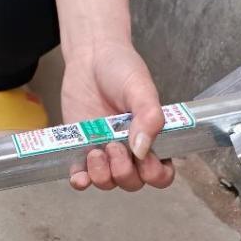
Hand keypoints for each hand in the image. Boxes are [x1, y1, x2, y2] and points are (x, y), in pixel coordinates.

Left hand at [51, 0, 174, 192]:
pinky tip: (79, 176)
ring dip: (103, 174)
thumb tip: (142, 150)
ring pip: (108, 183)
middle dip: (125, 171)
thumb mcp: (140, 89)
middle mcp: (130, 151)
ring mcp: (105, 152)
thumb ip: (148, 117)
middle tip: (116, 145)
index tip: (146, 160)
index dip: (155, 175)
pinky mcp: (81, 149)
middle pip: (133, 182)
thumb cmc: (122, 70)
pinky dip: (80, 181)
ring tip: (97, 150)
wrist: (90, 57)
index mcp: (152, 139)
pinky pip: (81, 177)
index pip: (161, 174)